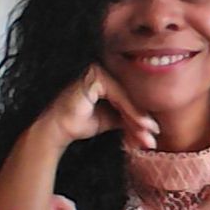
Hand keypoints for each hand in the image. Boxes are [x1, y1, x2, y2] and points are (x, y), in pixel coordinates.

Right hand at [32, 65, 158, 151]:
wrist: (56, 129)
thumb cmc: (77, 123)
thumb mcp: (108, 120)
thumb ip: (125, 117)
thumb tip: (148, 125)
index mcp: (104, 79)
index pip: (126, 99)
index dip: (139, 117)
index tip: (152, 134)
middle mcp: (102, 71)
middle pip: (128, 98)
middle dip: (141, 121)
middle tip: (153, 138)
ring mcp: (98, 71)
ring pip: (126, 99)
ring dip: (139, 119)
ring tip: (149, 136)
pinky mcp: (96, 77)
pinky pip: (119, 98)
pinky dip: (131, 113)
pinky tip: (141, 126)